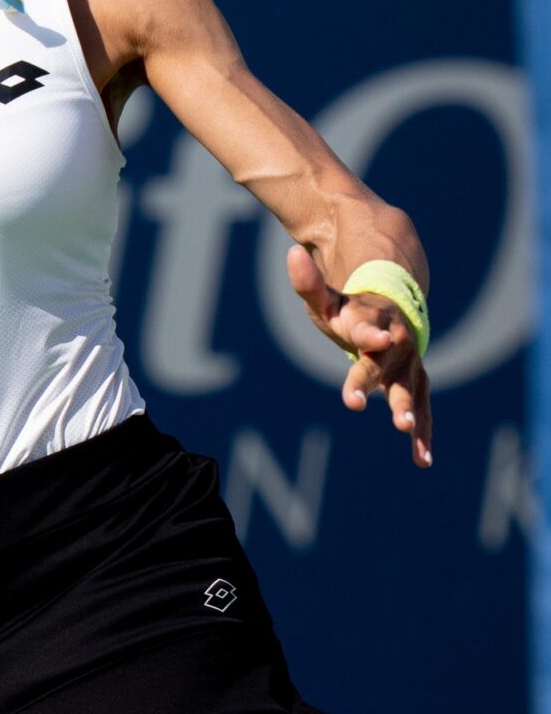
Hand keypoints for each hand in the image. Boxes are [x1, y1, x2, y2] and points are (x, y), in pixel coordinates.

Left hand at [286, 245, 431, 467]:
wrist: (393, 308)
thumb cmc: (351, 308)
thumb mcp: (326, 298)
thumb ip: (308, 283)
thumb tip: (290, 253)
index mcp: (373, 320)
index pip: (369, 327)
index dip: (372, 333)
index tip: (378, 339)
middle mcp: (397, 345)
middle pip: (388, 367)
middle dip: (386, 387)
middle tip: (390, 413)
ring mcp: (409, 365)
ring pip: (411, 390)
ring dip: (410, 412)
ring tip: (404, 430)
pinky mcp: (415, 383)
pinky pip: (422, 409)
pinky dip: (423, 434)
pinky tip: (422, 460)